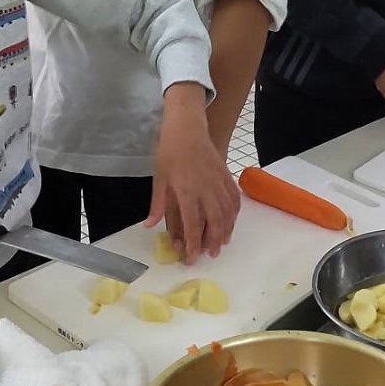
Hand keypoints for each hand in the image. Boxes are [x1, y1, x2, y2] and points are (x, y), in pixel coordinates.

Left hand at [146, 83, 241, 262]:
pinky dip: (234, 213)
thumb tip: (150, 225)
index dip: (192, 244)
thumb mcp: (159, 178)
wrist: (187, 128)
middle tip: (210, 255)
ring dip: (226, 230)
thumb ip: (158, 204)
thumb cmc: (169, 152)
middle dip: (213, 241)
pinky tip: (230, 221)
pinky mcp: (226, 175)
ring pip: (228, 212)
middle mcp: (206, 189)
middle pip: (215, 222)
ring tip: (222, 243)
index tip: (191, 257)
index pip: (192, 224)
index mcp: (187, 191)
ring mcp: (219, 182)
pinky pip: (234, 199)